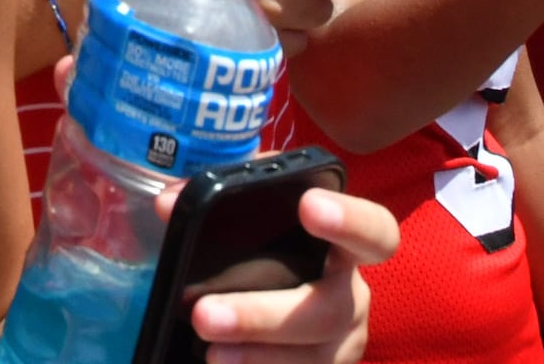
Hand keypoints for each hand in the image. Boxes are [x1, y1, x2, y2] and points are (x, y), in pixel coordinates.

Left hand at [181, 187, 398, 360]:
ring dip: (258, 358)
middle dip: (263, 315)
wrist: (287, 307)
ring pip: (315, 356)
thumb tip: (168, 202)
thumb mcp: (261, 215)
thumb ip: (225, 196)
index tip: (309, 206)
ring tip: (210, 353)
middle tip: (206, 315)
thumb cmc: (275, 251)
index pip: (375, 231)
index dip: (351, 219)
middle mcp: (352, 297)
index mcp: (346, 249)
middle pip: (328, 310)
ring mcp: (343, 345)